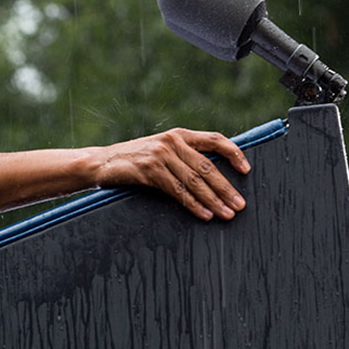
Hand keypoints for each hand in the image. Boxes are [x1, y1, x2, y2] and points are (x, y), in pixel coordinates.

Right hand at [90, 128, 250, 220]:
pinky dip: (194, 204)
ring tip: (227, 214)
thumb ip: (184, 157)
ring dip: (214, 200)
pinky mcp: (149, 170)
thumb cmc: (135, 160)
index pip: (214, 139)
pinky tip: (205, 214)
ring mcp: (160, 155)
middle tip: (240, 204)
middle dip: (226, 188)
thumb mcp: (162, 152)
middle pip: (207, 166)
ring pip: (195, 181)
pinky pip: (177, 191)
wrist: (101, 163)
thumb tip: (214, 176)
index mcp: (179, 135)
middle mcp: (172, 141)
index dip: (233, 153)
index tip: (247, 170)